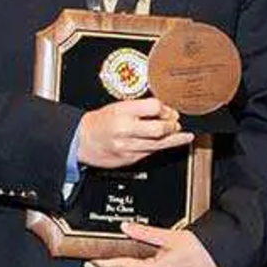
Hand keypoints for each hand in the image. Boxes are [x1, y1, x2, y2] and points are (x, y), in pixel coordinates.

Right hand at [76, 97, 192, 168]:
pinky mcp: (129, 159)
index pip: (154, 107)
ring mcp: (128, 146)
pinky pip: (150, 153)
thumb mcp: (118, 107)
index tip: (170, 110)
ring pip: (158, 144)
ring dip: (174, 140)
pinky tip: (167, 144)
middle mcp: (126, 129)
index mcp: (123, 112)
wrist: (81, 140)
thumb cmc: (100, 122)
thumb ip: (140, 108)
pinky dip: (160, 147)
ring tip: (185, 136)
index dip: (165, 109)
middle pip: (159, 129)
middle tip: (177, 124)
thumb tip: (164, 110)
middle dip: (172, 127)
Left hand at [108, 221, 220, 266]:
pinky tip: (148, 255)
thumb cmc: (200, 250)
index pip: (123, 266)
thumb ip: (145, 233)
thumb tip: (126, 228)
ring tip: (128, 249)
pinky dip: (145, 266)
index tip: (93, 259)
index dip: (106, 262)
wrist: (218, 261)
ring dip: (134, 262)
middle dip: (119, 260)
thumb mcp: (170, 237)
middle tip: (108, 248)